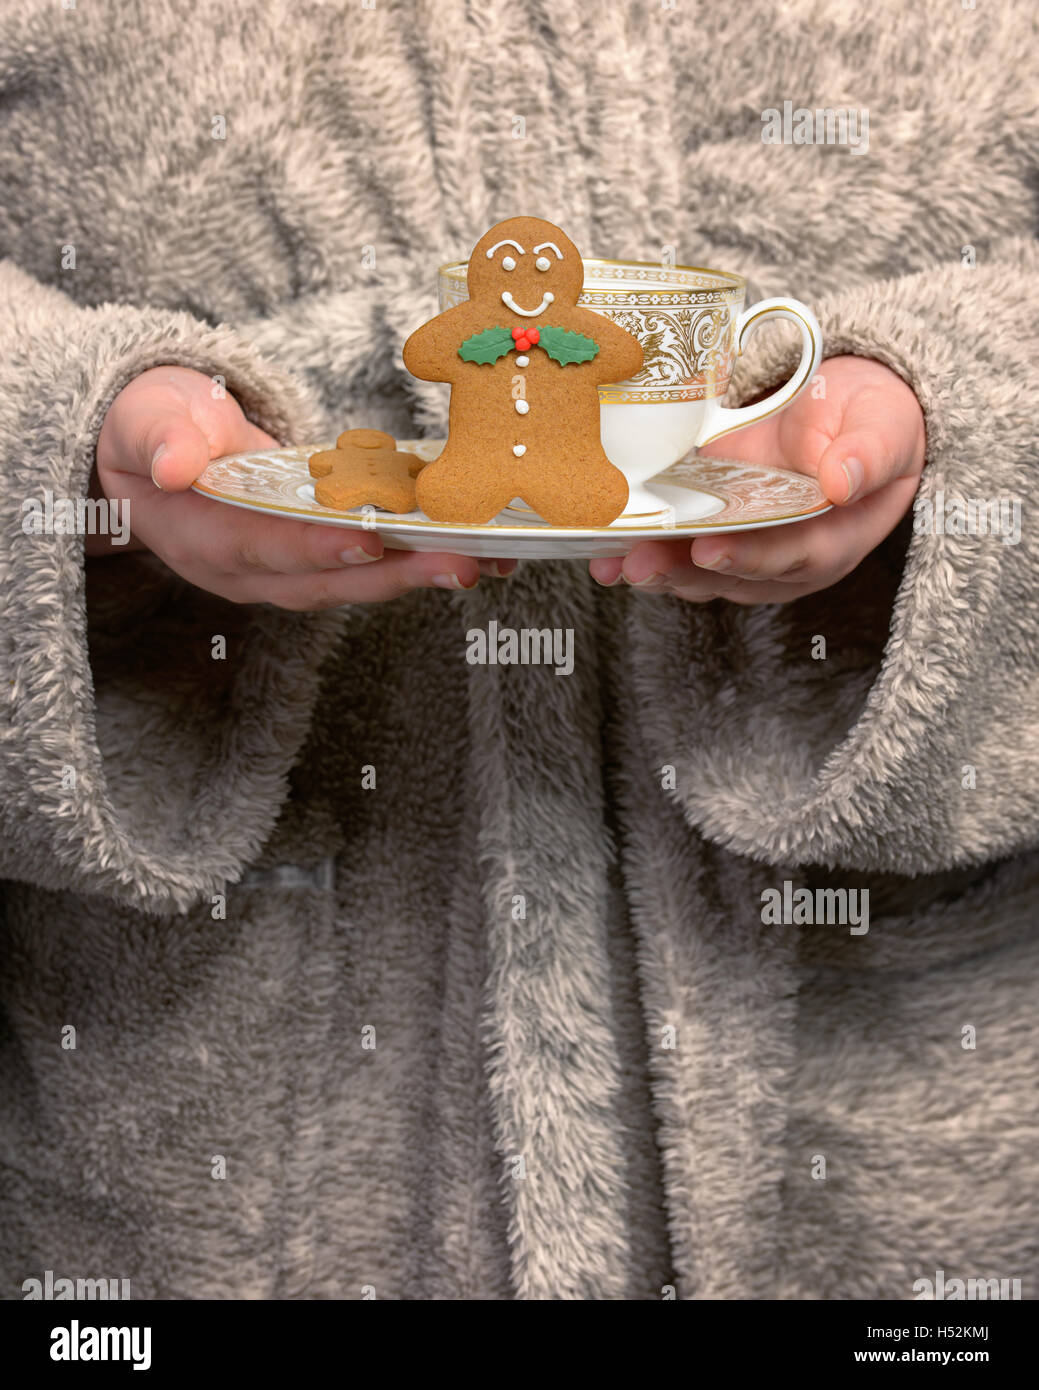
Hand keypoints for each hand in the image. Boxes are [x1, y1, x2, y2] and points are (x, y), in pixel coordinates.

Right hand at [94, 366, 512, 606]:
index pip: (264, 551)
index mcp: (204, 540)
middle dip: (398, 576)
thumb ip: (161, 439)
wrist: (163, 447)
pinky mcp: (323, 556)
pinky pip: (376, 562)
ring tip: (491, 560)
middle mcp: (253, 571)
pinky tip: (481, 546)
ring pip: (361, 580)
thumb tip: (175, 466)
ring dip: (425, 572)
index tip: (368, 542)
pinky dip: (425, 556)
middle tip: (464, 564)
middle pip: (330, 581)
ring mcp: (291, 568)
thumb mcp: (147, 420)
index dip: (315, 549)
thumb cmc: (155, 427)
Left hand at [588, 356, 924, 602]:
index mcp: (836, 538)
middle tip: (638, 563)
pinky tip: (607, 551)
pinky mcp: (718, 534)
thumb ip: (869, 452)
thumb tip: (843, 480)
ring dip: (656, 571)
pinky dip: (645, 553)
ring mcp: (750, 550)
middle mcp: (788, 558)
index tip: (709, 550)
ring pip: (700, 574)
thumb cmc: (871, 421)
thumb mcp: (884, 425)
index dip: (750, 557)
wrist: (850, 416)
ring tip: (613, 563)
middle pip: (734, 576)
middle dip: (683, 572)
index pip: (793, 556)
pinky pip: (681, 556)